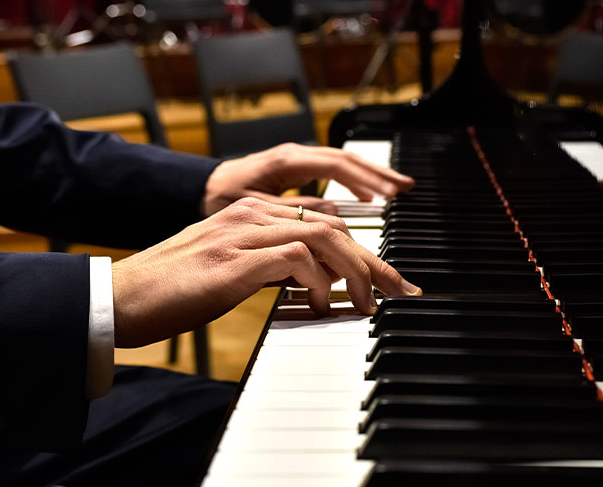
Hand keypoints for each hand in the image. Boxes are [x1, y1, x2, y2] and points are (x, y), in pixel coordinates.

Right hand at [112, 197, 421, 347]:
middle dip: (374, 259)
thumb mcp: (228, 271)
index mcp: (250, 214)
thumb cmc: (169, 292)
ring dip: (354, 272)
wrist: (116, 299)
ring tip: (366, 303)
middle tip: (399, 290)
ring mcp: (240, 235)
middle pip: (333, 225)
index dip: (362, 248)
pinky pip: (295, 259)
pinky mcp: (232, 262)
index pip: (323, 219)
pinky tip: (321, 306)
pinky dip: (319, 282)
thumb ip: (267, 267)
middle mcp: (249, 215)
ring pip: (323, 237)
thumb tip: (312, 284)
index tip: (386, 279)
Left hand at [202, 142, 414, 216]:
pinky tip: (365, 195)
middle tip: (405, 188)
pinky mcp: (295, 169)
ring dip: (370, 175)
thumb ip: (296, 212)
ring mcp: (296, 159)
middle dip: (378, 173)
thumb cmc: (218, 200)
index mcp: (288, 161)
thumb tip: (334, 215)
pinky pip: (332, 170)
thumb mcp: (256, 210)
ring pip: (342, 162)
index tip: (387, 196)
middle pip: (347, 159)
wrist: (198, 188)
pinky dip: (353, 180)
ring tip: (396, 189)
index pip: (338, 166)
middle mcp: (296, 154)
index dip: (365, 180)